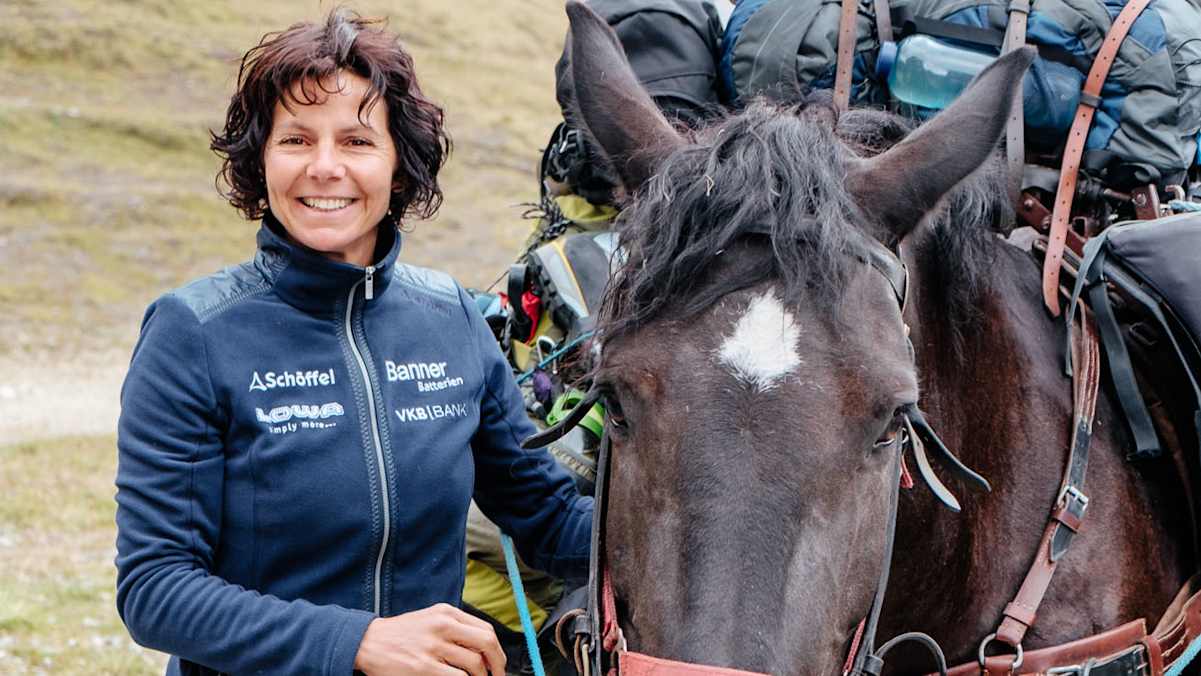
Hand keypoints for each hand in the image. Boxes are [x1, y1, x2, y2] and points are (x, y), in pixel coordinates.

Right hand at [353, 603, 505, 675]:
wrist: (368, 642)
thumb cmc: (401, 634)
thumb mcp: (430, 619)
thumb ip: (455, 628)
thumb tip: (483, 649)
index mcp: (446, 612)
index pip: (485, 630)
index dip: (497, 650)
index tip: (498, 663)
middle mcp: (443, 626)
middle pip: (486, 644)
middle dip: (497, 664)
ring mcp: (433, 646)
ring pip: (474, 665)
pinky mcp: (424, 667)